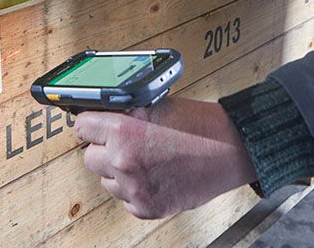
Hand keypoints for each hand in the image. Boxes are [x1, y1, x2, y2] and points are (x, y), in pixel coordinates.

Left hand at [74, 97, 256, 219]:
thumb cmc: (199, 125)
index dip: (89, 124)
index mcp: (123, 132)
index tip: (92, 127)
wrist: (230, 150)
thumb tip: (105, 116)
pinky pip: (125, 200)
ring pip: (107, 181)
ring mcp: (135, 189)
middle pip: (90, 158)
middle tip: (123, 143)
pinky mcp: (148, 208)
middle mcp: (124, 162)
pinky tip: (152, 176)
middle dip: (104, 149)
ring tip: (143, 160)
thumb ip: (126, 113)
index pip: (82, 127)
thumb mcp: (156, 105)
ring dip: (118, 171)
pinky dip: (134, 190)